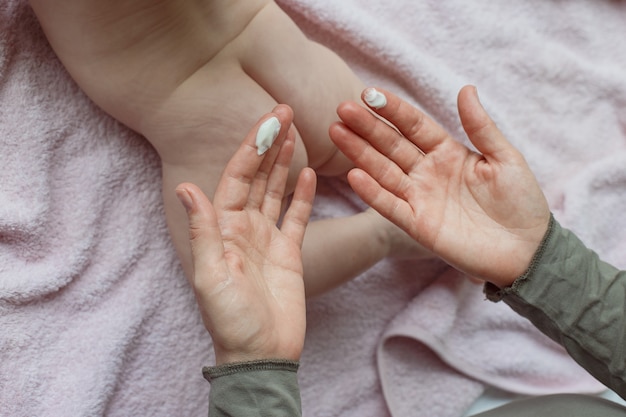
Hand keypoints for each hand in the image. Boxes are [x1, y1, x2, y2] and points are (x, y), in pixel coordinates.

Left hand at [176, 105, 315, 364]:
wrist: (259, 353)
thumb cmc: (229, 319)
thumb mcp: (210, 274)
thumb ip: (203, 230)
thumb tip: (186, 187)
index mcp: (223, 228)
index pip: (237, 176)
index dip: (251, 147)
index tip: (268, 120)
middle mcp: (243, 227)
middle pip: (257, 175)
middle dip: (269, 143)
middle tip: (283, 110)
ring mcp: (267, 238)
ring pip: (276, 190)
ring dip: (284, 161)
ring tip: (295, 131)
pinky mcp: (289, 252)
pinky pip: (297, 216)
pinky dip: (303, 194)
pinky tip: (309, 173)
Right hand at [329, 86, 549, 287]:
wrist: (527, 250)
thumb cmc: (521, 202)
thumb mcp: (505, 158)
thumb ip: (480, 126)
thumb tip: (465, 88)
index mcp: (448, 153)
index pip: (414, 126)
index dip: (393, 110)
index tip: (370, 93)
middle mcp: (428, 173)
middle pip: (391, 145)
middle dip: (367, 127)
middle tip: (342, 108)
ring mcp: (420, 198)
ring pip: (383, 171)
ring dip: (359, 153)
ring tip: (336, 132)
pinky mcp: (418, 224)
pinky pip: (391, 206)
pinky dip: (373, 192)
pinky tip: (354, 175)